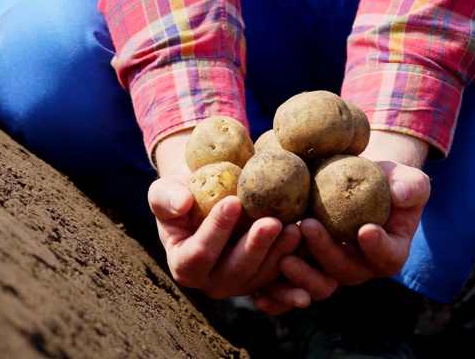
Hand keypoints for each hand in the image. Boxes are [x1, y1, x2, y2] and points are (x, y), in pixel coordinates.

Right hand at [149, 129, 307, 302]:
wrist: (209, 198)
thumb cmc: (184, 193)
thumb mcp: (165, 191)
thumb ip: (165, 197)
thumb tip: (182, 202)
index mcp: (184, 264)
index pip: (200, 252)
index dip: (216, 229)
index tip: (233, 202)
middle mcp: (212, 281)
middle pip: (236, 269)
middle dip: (255, 246)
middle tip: (272, 221)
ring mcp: (240, 284)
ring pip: (261, 274)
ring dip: (279, 253)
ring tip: (294, 228)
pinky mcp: (263, 280)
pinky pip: (280, 280)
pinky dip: (295, 271)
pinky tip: (309, 258)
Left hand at [266, 131, 430, 301]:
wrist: (354, 184)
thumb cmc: (385, 181)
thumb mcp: (407, 180)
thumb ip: (411, 187)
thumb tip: (400, 193)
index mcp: (388, 252)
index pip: (387, 255)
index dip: (378, 246)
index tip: (366, 229)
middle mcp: (360, 268)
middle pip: (345, 270)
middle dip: (326, 252)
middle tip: (308, 227)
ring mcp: (330, 271)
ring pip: (317, 284)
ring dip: (300, 275)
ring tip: (284, 257)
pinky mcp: (307, 269)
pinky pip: (292, 290)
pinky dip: (277, 295)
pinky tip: (259, 296)